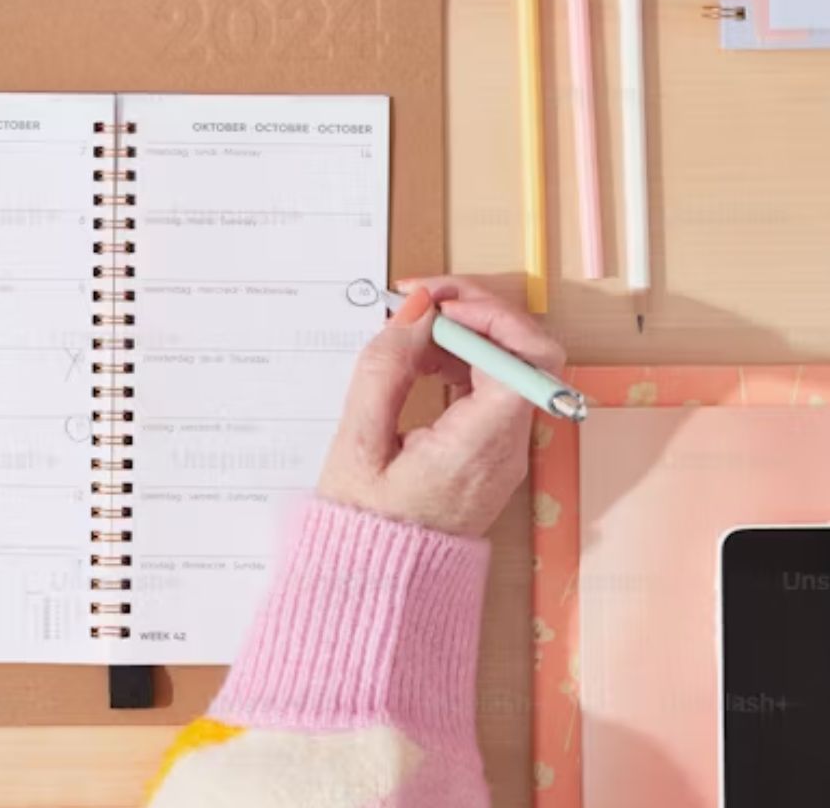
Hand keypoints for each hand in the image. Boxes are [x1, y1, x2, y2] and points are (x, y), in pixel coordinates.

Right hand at [318, 277, 564, 536]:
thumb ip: (385, 368)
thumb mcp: (357, 442)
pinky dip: (462, 358)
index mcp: (481, 446)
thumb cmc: (362, 524)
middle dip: (479, 312)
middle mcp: (508, 446)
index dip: (487, 316)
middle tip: (424, 299)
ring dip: (467, 331)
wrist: (374, 586)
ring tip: (412, 325)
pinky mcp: (491, 448)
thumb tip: (416, 310)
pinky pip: (492, 385)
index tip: (433, 303)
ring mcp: (505, 448)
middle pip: (528, 352)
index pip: (527, 358)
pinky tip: (421, 358)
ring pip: (512, 363)